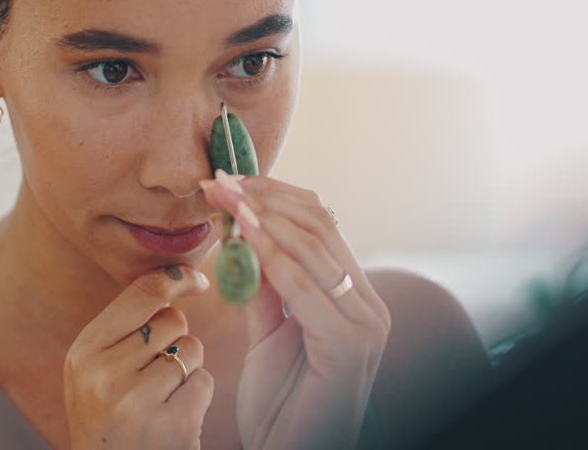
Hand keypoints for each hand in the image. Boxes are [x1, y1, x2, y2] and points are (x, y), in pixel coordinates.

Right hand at [62, 264, 214, 449]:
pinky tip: (173, 417)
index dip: (177, 278)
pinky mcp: (171, 425)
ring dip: (187, 369)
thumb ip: (125, 327)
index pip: (142, 292)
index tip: (197, 280)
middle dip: (175, 339)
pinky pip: (204, 382)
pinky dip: (197, 396)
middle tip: (153, 374)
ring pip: (192, 349)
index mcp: (83, 351)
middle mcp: (104, 374)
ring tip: (161, 397)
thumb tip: (176, 276)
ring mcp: (136, 401)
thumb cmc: (110, 416)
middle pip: (173, 320)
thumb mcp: (96, 369)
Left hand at [201, 170, 391, 449]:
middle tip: (219, 180)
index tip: (229, 180)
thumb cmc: (281, 406)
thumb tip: (246, 239)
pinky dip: (273, 254)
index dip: (275, 196)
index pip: (322, 225)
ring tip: (225, 196)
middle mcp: (368, 305)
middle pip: (320, 225)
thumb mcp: (270, 334)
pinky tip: (242, 233)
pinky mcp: (349, 346)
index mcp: (355, 298)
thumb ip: (267, 289)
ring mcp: (365, 324)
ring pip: (316, 245)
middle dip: (265, 197)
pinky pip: (306, 287)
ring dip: (263, 214)